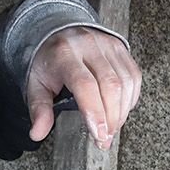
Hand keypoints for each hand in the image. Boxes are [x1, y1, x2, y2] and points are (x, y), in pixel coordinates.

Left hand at [25, 27, 141, 149]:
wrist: (57, 31)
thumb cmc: (48, 61)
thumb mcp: (35, 84)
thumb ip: (39, 109)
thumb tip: (38, 133)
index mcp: (63, 54)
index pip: (84, 84)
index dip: (95, 112)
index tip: (98, 134)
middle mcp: (88, 45)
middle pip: (110, 85)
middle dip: (111, 118)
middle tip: (104, 139)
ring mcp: (107, 44)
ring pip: (126, 82)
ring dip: (122, 111)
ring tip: (112, 128)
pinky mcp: (120, 47)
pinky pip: (133, 76)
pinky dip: (131, 98)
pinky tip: (121, 110)